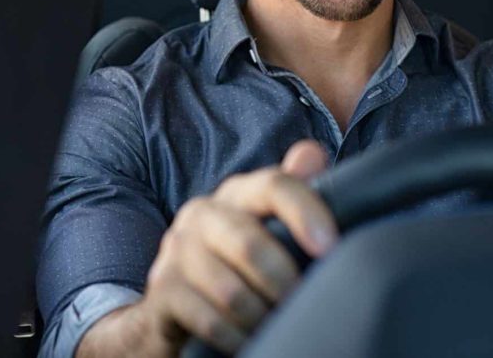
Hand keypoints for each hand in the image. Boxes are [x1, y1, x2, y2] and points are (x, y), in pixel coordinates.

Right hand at [130, 140, 335, 354]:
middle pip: (249, 243)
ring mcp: (176, 251)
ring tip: (279, 326)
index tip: (330, 247)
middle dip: (284, 281)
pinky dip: (238, 338)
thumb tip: (311, 153)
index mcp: (235, 194)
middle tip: (304, 304)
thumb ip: (292, 193)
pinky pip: (210, 320)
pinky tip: (251, 343)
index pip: (273, 186)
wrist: (173, 308)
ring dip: (262, 317)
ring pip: (231, 291)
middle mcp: (202, 213)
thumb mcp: (266, 228)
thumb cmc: (236, 264)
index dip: (305, 211)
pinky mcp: (162, 290)